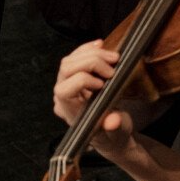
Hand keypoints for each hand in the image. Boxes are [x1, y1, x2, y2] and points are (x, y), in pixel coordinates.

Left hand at [52, 40, 135, 158]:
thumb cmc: (111, 135)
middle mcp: (62, 98)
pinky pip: (75, 57)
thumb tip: (112, 121)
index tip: (103, 83)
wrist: (110, 134)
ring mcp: (66, 85)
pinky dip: (88, 49)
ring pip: (70, 60)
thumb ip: (115, 127)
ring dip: (92, 53)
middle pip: (67, 69)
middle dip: (92, 62)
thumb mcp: (117, 134)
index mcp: (69, 113)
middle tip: (114, 65)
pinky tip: (100, 45)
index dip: (82, 81)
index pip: (64, 91)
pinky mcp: (73, 76)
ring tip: (114, 57)